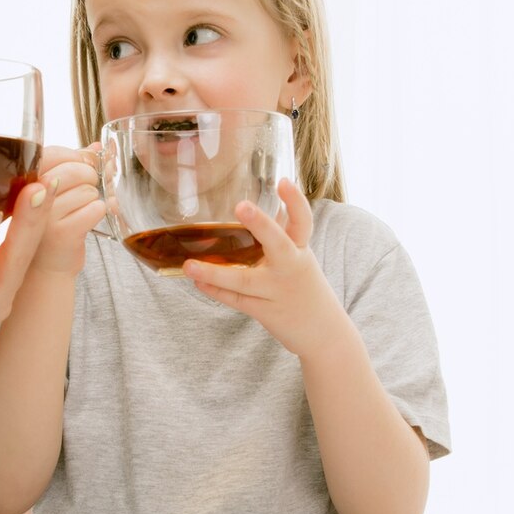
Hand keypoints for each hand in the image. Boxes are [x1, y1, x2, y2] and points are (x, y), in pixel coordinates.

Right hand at [29, 142, 105, 275]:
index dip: (75, 157)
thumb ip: (73, 166)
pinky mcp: (64, 233)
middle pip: (75, 170)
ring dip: (92, 199)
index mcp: (23, 181)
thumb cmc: (49, 226)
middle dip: (89, 178)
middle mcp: (29, 197)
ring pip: (89, 190)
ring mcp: (46, 216)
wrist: (44, 268)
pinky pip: (97, 208)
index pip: (55, 153)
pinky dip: (99, 213)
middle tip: (84, 191)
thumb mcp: (53, 193)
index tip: (82, 166)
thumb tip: (97, 147)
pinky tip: (86, 221)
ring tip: (79, 211)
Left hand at [182, 179, 341, 355]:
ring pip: (245, 281)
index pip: (303, 222)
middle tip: (242, 206)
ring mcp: (278, 292)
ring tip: (188, 265)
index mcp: (300, 250)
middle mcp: (291, 268)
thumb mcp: (299, 258)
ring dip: (215, 273)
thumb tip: (265, 208)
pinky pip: (237, 300)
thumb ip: (283, 235)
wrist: (324, 332)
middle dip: (261, 225)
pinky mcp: (267, 312)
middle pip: (278, 244)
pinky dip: (216, 291)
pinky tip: (197, 281)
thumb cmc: (305, 287)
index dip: (295, 201)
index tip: (284, 181)